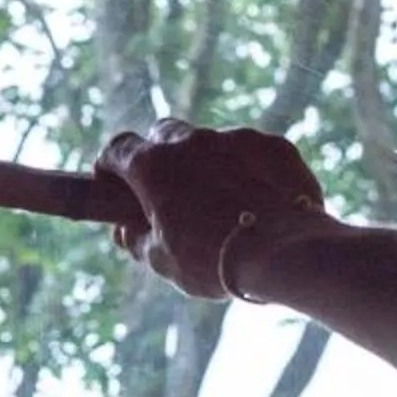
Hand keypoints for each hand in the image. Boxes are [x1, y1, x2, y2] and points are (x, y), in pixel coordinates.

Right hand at [97, 120, 326, 297]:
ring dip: (209, 165)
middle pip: (163, 134)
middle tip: (170, 192)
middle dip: (161, 156)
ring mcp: (235, 138)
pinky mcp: (274, 145)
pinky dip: (249, 170)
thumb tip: (124, 230)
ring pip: (211, 143)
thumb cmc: (214, 262)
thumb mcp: (163, 261)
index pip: (118, 149)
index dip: (111, 165)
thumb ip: (137, 240)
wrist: (284, 254)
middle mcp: (191, 141)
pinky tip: (259, 202)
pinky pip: (253, 152)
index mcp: (153, 167)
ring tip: (224, 205)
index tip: (113, 182)